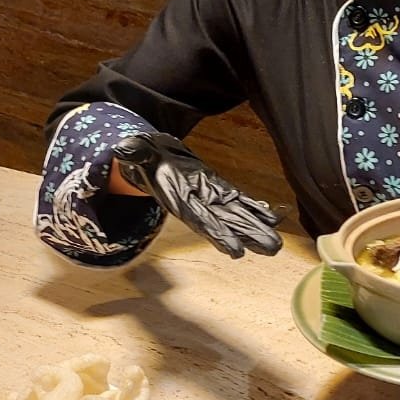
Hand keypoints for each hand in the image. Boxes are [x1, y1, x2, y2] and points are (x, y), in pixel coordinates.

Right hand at [111, 132, 282, 258]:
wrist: (153, 157)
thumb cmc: (145, 157)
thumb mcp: (137, 151)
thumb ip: (134, 152)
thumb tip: (122, 148)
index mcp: (179, 198)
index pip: (200, 220)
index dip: (218, 234)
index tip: (235, 250)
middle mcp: (197, 203)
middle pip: (225, 223)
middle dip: (247, 236)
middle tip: (271, 248)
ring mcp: (210, 197)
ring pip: (236, 215)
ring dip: (257, 228)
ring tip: (276, 242)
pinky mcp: (220, 189)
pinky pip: (241, 201)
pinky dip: (258, 209)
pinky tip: (275, 216)